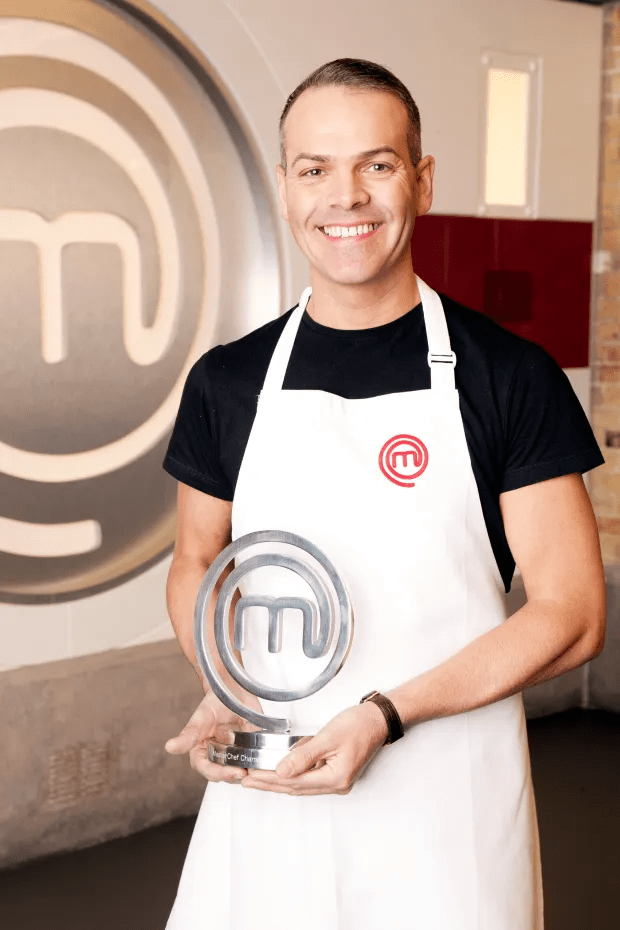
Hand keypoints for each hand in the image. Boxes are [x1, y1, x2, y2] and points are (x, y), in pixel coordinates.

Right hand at [165, 690, 261, 782]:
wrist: (233, 689)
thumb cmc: (213, 702)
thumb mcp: (201, 718)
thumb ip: (188, 735)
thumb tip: (169, 747)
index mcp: (202, 753)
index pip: (208, 770)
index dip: (219, 774)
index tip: (232, 773)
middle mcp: (218, 757)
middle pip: (226, 774)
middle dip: (235, 775)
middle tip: (245, 773)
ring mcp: (236, 754)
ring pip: (242, 770)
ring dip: (249, 772)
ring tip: (256, 769)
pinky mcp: (251, 748)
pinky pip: (256, 760)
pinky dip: (260, 763)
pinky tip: (266, 762)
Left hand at [241, 702, 387, 795]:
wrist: (378, 719)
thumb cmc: (359, 725)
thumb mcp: (328, 737)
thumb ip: (303, 755)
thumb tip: (281, 771)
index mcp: (336, 779)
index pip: (294, 782)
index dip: (270, 779)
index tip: (251, 776)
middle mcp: (336, 784)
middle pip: (295, 787)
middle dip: (269, 784)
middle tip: (247, 781)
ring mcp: (336, 780)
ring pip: (300, 784)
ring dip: (278, 780)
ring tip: (257, 778)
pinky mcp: (335, 772)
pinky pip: (308, 776)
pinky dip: (292, 773)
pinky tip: (279, 770)